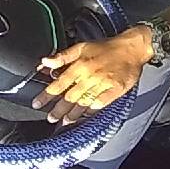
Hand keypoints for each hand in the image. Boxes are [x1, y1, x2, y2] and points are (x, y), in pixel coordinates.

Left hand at [31, 26, 153, 124]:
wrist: (132, 48)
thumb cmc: (106, 48)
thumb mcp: (81, 47)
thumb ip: (62, 56)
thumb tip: (44, 62)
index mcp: (80, 65)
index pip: (59, 83)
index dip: (47, 95)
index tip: (37, 103)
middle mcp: (90, 76)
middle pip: (71, 96)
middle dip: (59, 109)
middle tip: (50, 118)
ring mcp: (103, 84)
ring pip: (85, 101)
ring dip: (73, 113)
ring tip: (65, 121)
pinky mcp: (116, 89)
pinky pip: (102, 103)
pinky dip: (93, 110)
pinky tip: (86, 116)